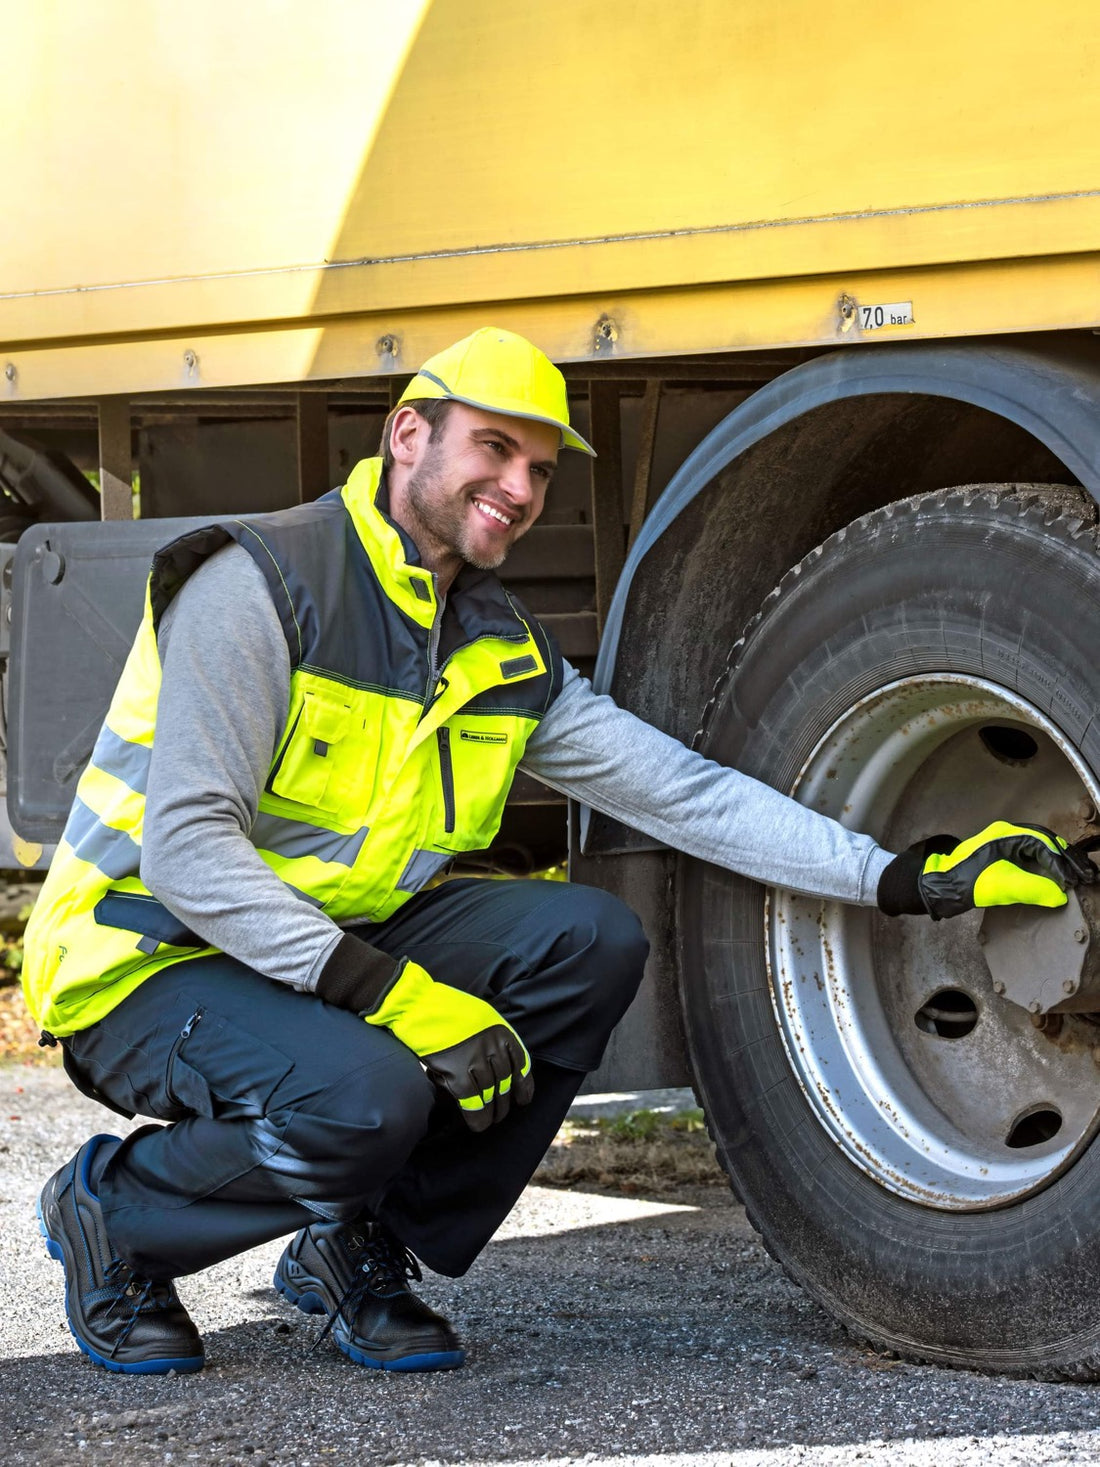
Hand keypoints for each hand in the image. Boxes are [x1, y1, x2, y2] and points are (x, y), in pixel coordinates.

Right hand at [363, 960, 533, 1129]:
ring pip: (490, 1093)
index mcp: (499, 1029)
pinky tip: (477, 1124)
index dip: (523, 1084)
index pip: (520, 1062)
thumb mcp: (476, 1017)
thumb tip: (492, 1068)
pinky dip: (476, 1115)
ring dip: (491, 1111)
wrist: (416, 1005)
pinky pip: (472, 1100)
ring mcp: (476, 1057)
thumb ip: (488, 1038)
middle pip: (505, 1081)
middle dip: (504, 1102)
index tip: (522, 1098)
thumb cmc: (441, 1010)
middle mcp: (492, 1044)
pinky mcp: (457, 1070)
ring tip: (489, 1120)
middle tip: (501, 1114)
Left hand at [877, 820, 1094, 919]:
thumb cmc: (965, 883)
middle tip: (1088, 875)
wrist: (938, 885)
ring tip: (1079, 874)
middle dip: (1069, 858)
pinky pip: (1032, 854)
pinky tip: (1058, 875)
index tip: (1074, 882)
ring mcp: (1004, 843)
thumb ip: (1032, 889)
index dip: (1063, 864)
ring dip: (1061, 860)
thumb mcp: (1002, 887)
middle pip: (1047, 842)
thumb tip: (1059, 895)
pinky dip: (1048, 863)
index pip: (1044, 845)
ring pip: (1041, 847)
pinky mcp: (1001, 854)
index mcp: (1007, 835)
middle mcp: (1007, 834)